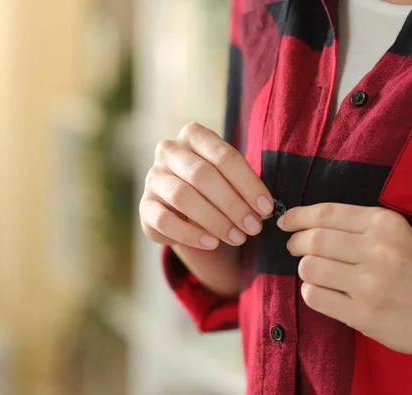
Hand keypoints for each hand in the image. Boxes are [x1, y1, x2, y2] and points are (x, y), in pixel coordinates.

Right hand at [140, 122, 273, 249]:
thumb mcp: (230, 179)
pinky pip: (165, 220)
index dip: (248, 184)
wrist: (182, 206)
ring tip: (238, 238)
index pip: (224, 156)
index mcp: (194, 135)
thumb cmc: (214, 187)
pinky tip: (212, 243)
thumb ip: (246, 188)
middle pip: (202, 175)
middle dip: (233, 204)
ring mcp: (153, 177)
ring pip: (183, 196)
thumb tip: (265, 210)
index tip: (266, 208)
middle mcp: (169, 151)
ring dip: (215, 220)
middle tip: (254, 227)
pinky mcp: (145, 206)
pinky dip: (191, 234)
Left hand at [278, 203, 411, 359]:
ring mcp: (371, 284)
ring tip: (316, 273)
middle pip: (312, 240)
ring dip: (305, 270)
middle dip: (295, 243)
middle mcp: (378, 250)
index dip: (297, 217)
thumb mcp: (395, 234)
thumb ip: (355, 226)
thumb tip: (302, 222)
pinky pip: (315, 296)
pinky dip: (311, 292)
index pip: (326, 213)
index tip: (285, 222)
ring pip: (309, 267)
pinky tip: (324, 292)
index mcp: (384, 224)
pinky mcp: (364, 314)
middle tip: (295, 248)